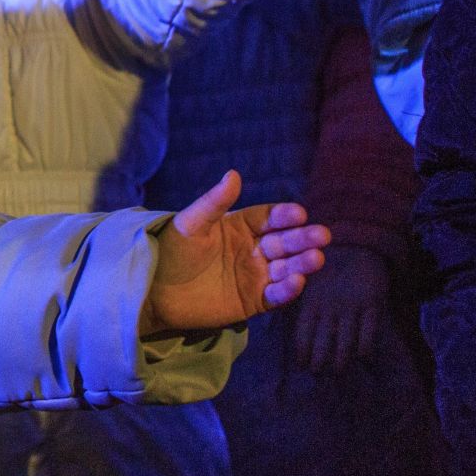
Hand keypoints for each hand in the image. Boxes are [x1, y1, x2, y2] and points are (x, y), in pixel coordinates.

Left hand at [142, 171, 330, 334]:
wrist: (153, 290)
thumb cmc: (170, 251)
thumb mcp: (190, 224)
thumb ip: (213, 203)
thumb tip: (234, 174)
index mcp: (239, 225)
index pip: (268, 218)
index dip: (284, 216)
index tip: (299, 214)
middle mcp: (252, 249)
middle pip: (284, 242)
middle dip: (303, 239)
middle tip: (321, 235)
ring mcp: (255, 275)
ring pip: (286, 268)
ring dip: (302, 263)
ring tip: (316, 258)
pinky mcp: (254, 301)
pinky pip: (276, 294)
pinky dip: (288, 290)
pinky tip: (297, 282)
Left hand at [292, 245, 388, 371]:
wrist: (355, 243)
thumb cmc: (326, 265)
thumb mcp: (308, 282)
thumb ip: (304, 304)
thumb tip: (299, 331)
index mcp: (310, 301)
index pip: (302, 334)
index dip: (302, 353)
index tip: (302, 365)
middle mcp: (329, 308)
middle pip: (323, 343)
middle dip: (319, 362)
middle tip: (319, 374)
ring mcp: (351, 307)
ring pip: (345, 343)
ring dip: (341, 361)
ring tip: (338, 372)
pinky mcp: (372, 304)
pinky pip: (369, 332)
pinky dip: (366, 348)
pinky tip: (364, 357)